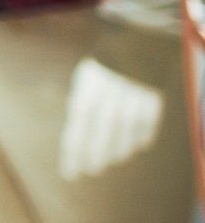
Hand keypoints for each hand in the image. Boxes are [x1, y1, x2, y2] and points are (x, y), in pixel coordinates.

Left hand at [58, 58, 163, 180]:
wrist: (132, 49)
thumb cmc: (101, 72)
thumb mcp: (84, 83)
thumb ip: (80, 108)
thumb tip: (75, 139)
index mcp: (87, 93)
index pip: (77, 130)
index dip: (73, 155)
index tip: (70, 173)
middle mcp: (109, 98)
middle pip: (101, 135)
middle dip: (95, 156)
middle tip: (91, 171)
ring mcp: (132, 99)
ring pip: (125, 134)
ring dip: (118, 151)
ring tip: (110, 160)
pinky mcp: (152, 101)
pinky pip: (147, 126)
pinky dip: (140, 139)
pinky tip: (133, 148)